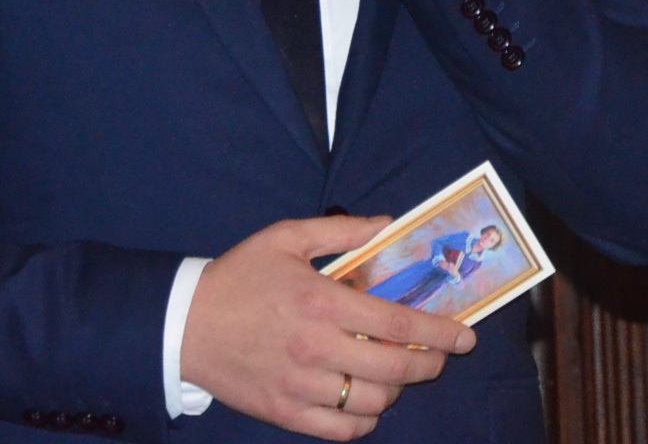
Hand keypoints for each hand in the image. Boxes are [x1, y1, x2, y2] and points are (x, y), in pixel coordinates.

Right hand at [181, 215, 476, 438]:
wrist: (184, 324)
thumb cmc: (238, 277)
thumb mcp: (286, 237)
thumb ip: (341, 230)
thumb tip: (387, 225)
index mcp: (320, 301)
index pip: (397, 322)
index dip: (439, 332)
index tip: (464, 336)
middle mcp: (316, 347)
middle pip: (394, 368)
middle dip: (429, 364)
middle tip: (438, 357)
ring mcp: (300, 386)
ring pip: (372, 402)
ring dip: (396, 391)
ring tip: (395, 374)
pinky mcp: (285, 413)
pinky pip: (341, 429)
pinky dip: (364, 420)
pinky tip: (366, 402)